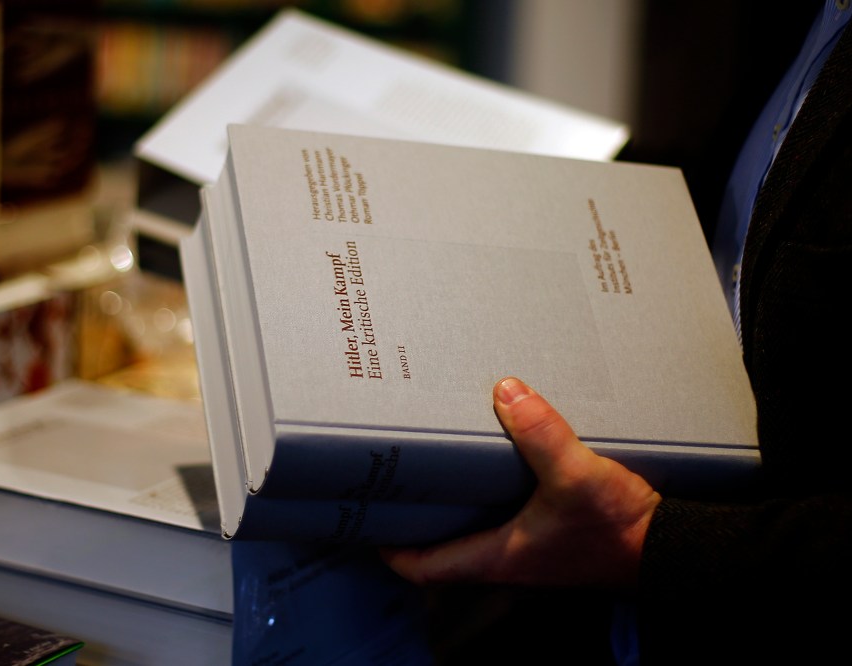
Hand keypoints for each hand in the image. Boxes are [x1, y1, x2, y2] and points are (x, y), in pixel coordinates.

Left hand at [381, 377, 660, 590]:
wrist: (673, 547)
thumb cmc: (622, 533)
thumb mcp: (576, 477)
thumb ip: (542, 434)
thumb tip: (507, 392)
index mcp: (496, 556)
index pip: (424, 565)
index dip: (391, 546)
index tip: (368, 517)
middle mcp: (507, 556)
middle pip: (443, 543)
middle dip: (419, 515)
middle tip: (399, 476)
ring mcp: (530, 545)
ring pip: (475, 525)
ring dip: (457, 499)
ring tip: (440, 458)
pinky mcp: (553, 529)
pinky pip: (508, 510)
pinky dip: (494, 488)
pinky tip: (501, 455)